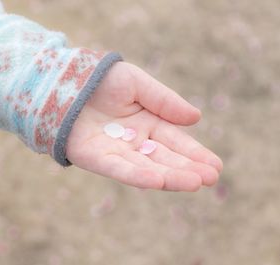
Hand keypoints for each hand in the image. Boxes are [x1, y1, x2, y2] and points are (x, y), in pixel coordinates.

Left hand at [66, 62, 222, 191]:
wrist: (64, 80)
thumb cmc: (102, 80)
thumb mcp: (137, 83)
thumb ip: (164, 100)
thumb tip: (196, 118)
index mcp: (147, 123)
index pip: (175, 141)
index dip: (195, 154)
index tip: (215, 166)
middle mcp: (134, 141)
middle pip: (164, 158)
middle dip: (187, 168)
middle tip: (210, 178)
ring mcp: (116, 151)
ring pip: (146, 167)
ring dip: (169, 176)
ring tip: (193, 183)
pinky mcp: (95, 158)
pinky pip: (118, 168)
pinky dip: (137, 175)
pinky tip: (157, 181)